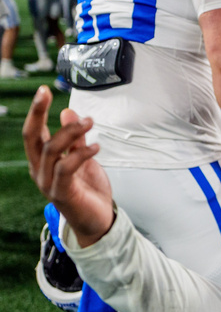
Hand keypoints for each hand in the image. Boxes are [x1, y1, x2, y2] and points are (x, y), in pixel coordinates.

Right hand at [23, 86, 114, 246]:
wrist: (97, 221)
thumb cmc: (88, 191)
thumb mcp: (83, 159)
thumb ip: (76, 139)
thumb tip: (69, 112)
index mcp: (42, 161)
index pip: (33, 131)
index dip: (37, 110)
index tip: (43, 90)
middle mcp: (40, 170)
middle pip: (31, 136)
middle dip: (37, 113)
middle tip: (46, 93)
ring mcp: (48, 182)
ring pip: (51, 149)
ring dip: (70, 132)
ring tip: (90, 122)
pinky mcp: (61, 193)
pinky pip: (66, 168)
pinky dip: (81, 154)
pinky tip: (96, 146)